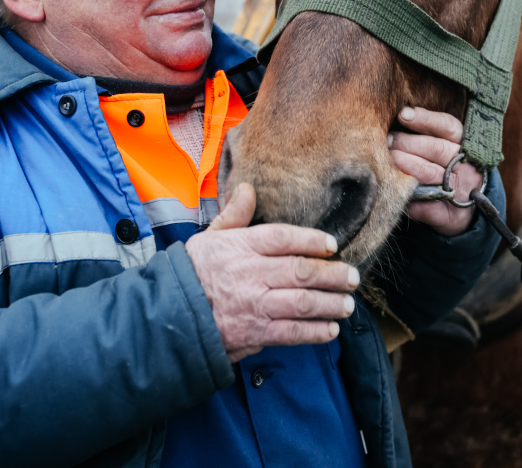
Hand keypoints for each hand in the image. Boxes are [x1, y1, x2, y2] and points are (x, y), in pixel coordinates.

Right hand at [186, 184, 359, 361]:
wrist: (169, 316)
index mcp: (241, 247)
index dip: (311, 240)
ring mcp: (254, 305)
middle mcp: (251, 274)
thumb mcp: (209, 237)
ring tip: (347, 304)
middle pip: (302, 271)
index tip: (331, 244)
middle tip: (353, 277)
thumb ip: (234, 215)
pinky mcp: (254, 332)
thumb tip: (247, 189)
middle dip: (333, 274)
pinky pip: (291, 332)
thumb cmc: (193, 273)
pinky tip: (330, 329)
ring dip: (330, 304)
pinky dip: (314, 332)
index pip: (283, 237)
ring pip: (303, 303)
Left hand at [388, 107, 481, 236]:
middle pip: (436, 148)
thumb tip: (397, 124)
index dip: (426, 120)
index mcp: (464, 147)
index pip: (448, 127)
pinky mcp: (452, 216)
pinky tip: (398, 195)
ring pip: (431, 174)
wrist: (464, 212)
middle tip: (387, 141)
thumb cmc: (446, 172)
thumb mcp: (444, 150)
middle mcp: (465, 167)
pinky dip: (412, 202)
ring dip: (406, 166)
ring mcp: (460, 192)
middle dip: (407, 143)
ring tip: (388, 160)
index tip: (403, 114)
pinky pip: (428, 207)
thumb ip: (425, 137)